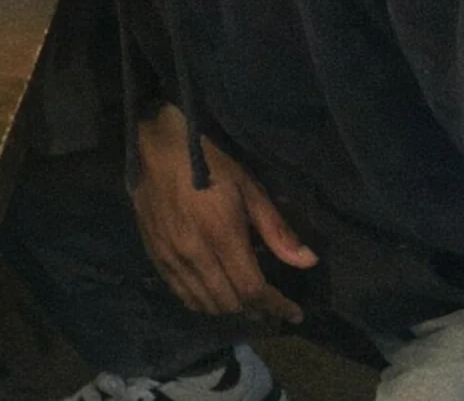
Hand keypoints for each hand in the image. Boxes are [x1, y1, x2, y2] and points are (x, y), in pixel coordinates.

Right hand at [132, 103, 318, 322]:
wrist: (158, 149)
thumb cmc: (210, 163)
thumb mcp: (249, 188)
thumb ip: (276, 229)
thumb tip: (307, 261)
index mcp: (222, 235)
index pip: (253, 289)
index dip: (276, 306)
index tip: (294, 313)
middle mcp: (195, 254)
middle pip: (230, 302)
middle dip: (256, 310)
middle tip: (272, 305)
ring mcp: (171, 258)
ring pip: (205, 303)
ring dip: (230, 309)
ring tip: (246, 302)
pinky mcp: (156, 256)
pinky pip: (181, 294)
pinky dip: (202, 302)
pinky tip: (214, 294)